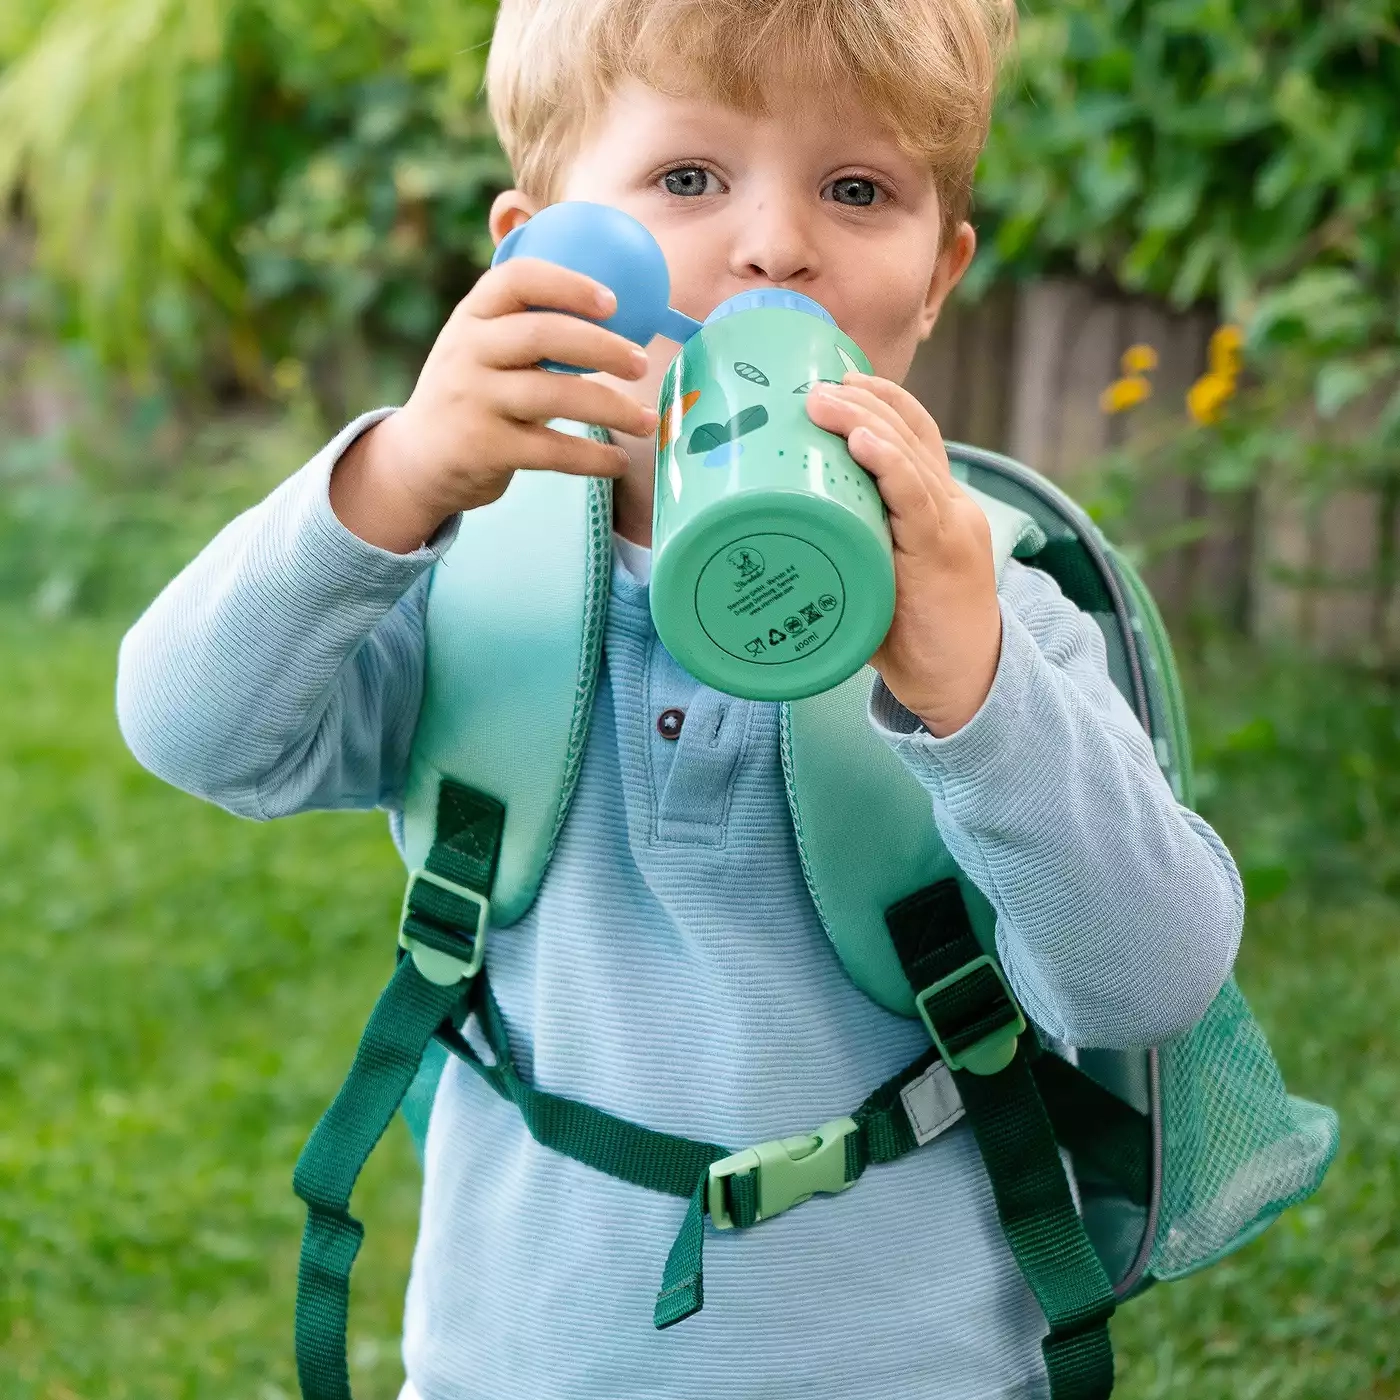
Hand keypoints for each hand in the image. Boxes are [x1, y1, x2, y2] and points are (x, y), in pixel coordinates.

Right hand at [330, 257, 659, 552]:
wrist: (416, 460)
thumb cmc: (472, 395)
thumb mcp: (481, 348)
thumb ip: (528, 326)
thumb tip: (617, 313)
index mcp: (472, 315)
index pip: (517, 279)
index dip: (568, 284)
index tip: (613, 302)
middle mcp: (467, 351)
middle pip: (543, 335)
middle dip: (602, 347)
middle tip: (642, 363)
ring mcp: (473, 400)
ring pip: (554, 396)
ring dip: (612, 408)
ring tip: (648, 419)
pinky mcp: (483, 448)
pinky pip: (551, 450)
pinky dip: (592, 458)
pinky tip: (618, 462)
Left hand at [805, 372, 1001, 735]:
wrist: (963, 685)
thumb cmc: (911, 635)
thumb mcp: (876, 578)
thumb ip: (843, 550)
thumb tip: (771, 541)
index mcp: (936, 503)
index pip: (914, 432)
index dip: (878, 398)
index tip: (834, 377)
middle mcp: (950, 503)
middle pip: (910, 431)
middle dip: (860, 399)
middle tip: (811, 385)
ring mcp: (951, 525)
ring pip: (909, 455)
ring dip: (863, 420)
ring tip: (821, 401)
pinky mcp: (944, 554)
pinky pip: (917, 498)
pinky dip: (889, 465)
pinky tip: (862, 441)